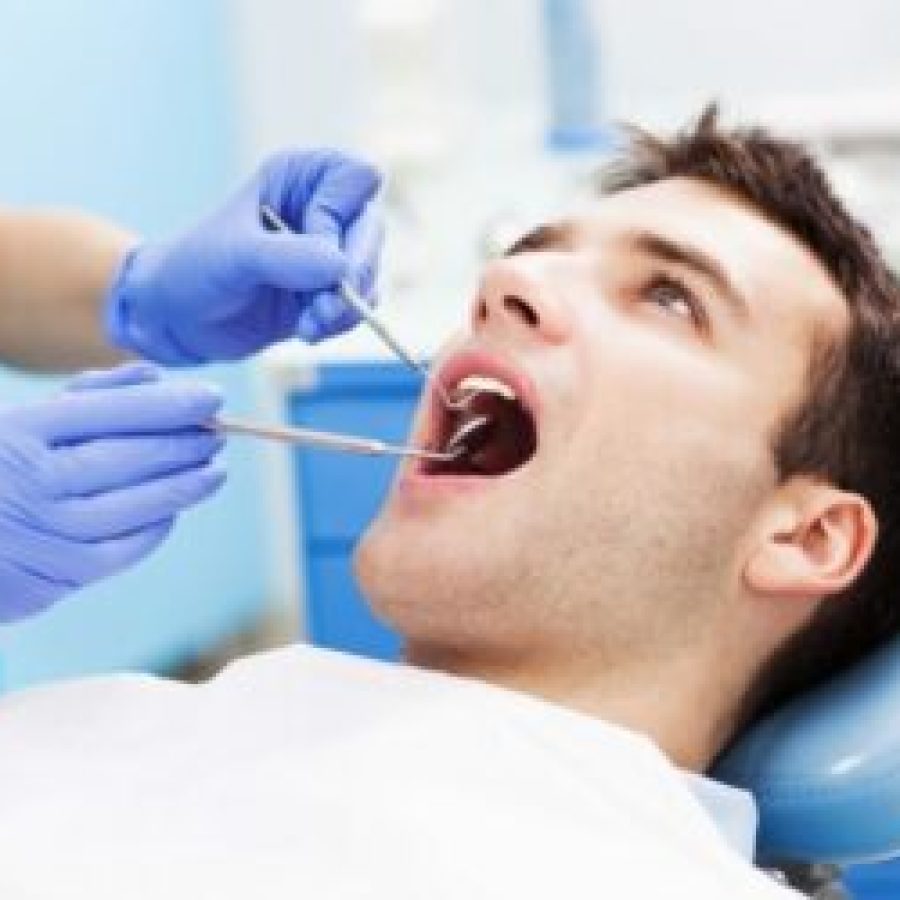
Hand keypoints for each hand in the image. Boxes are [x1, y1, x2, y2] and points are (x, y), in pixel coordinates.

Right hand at [0, 363, 225, 621]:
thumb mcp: (21, 420)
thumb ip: (88, 394)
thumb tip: (153, 375)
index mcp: (21, 432)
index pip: (112, 411)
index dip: (169, 405)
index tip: (211, 397)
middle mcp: (36, 480)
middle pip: (132, 457)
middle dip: (186, 443)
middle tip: (219, 432)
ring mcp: (50, 531)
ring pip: (140, 504)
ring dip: (187, 485)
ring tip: (214, 469)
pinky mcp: (62, 574)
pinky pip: (129, 547)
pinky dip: (159, 525)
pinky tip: (175, 508)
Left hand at [104, 149, 382, 363]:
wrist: (177, 318)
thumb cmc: (194, 269)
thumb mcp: (234, 256)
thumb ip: (287, 257)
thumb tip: (341, 267)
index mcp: (300, 176)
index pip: (358, 178)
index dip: (341, 217)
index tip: (313, 250)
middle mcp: (323, 207)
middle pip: (372, 231)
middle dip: (353, 275)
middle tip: (323, 309)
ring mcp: (330, 251)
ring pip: (370, 273)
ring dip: (345, 307)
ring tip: (307, 326)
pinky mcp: (330, 291)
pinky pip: (360, 305)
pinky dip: (340, 323)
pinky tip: (305, 331)